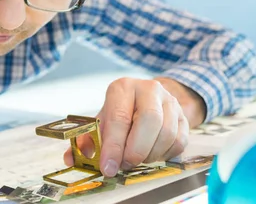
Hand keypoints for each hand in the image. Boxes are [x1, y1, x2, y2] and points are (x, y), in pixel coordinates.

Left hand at [64, 78, 189, 176]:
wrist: (148, 100)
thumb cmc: (120, 112)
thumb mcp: (102, 120)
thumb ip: (86, 140)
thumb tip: (71, 159)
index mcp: (122, 88)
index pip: (119, 117)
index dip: (113, 146)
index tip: (108, 167)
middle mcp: (148, 89)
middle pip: (149, 121)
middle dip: (136, 150)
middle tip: (125, 165)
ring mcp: (170, 101)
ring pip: (167, 133)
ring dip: (150, 155)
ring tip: (137, 160)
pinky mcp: (184, 115)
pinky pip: (180, 141)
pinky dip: (165, 155)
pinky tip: (152, 155)